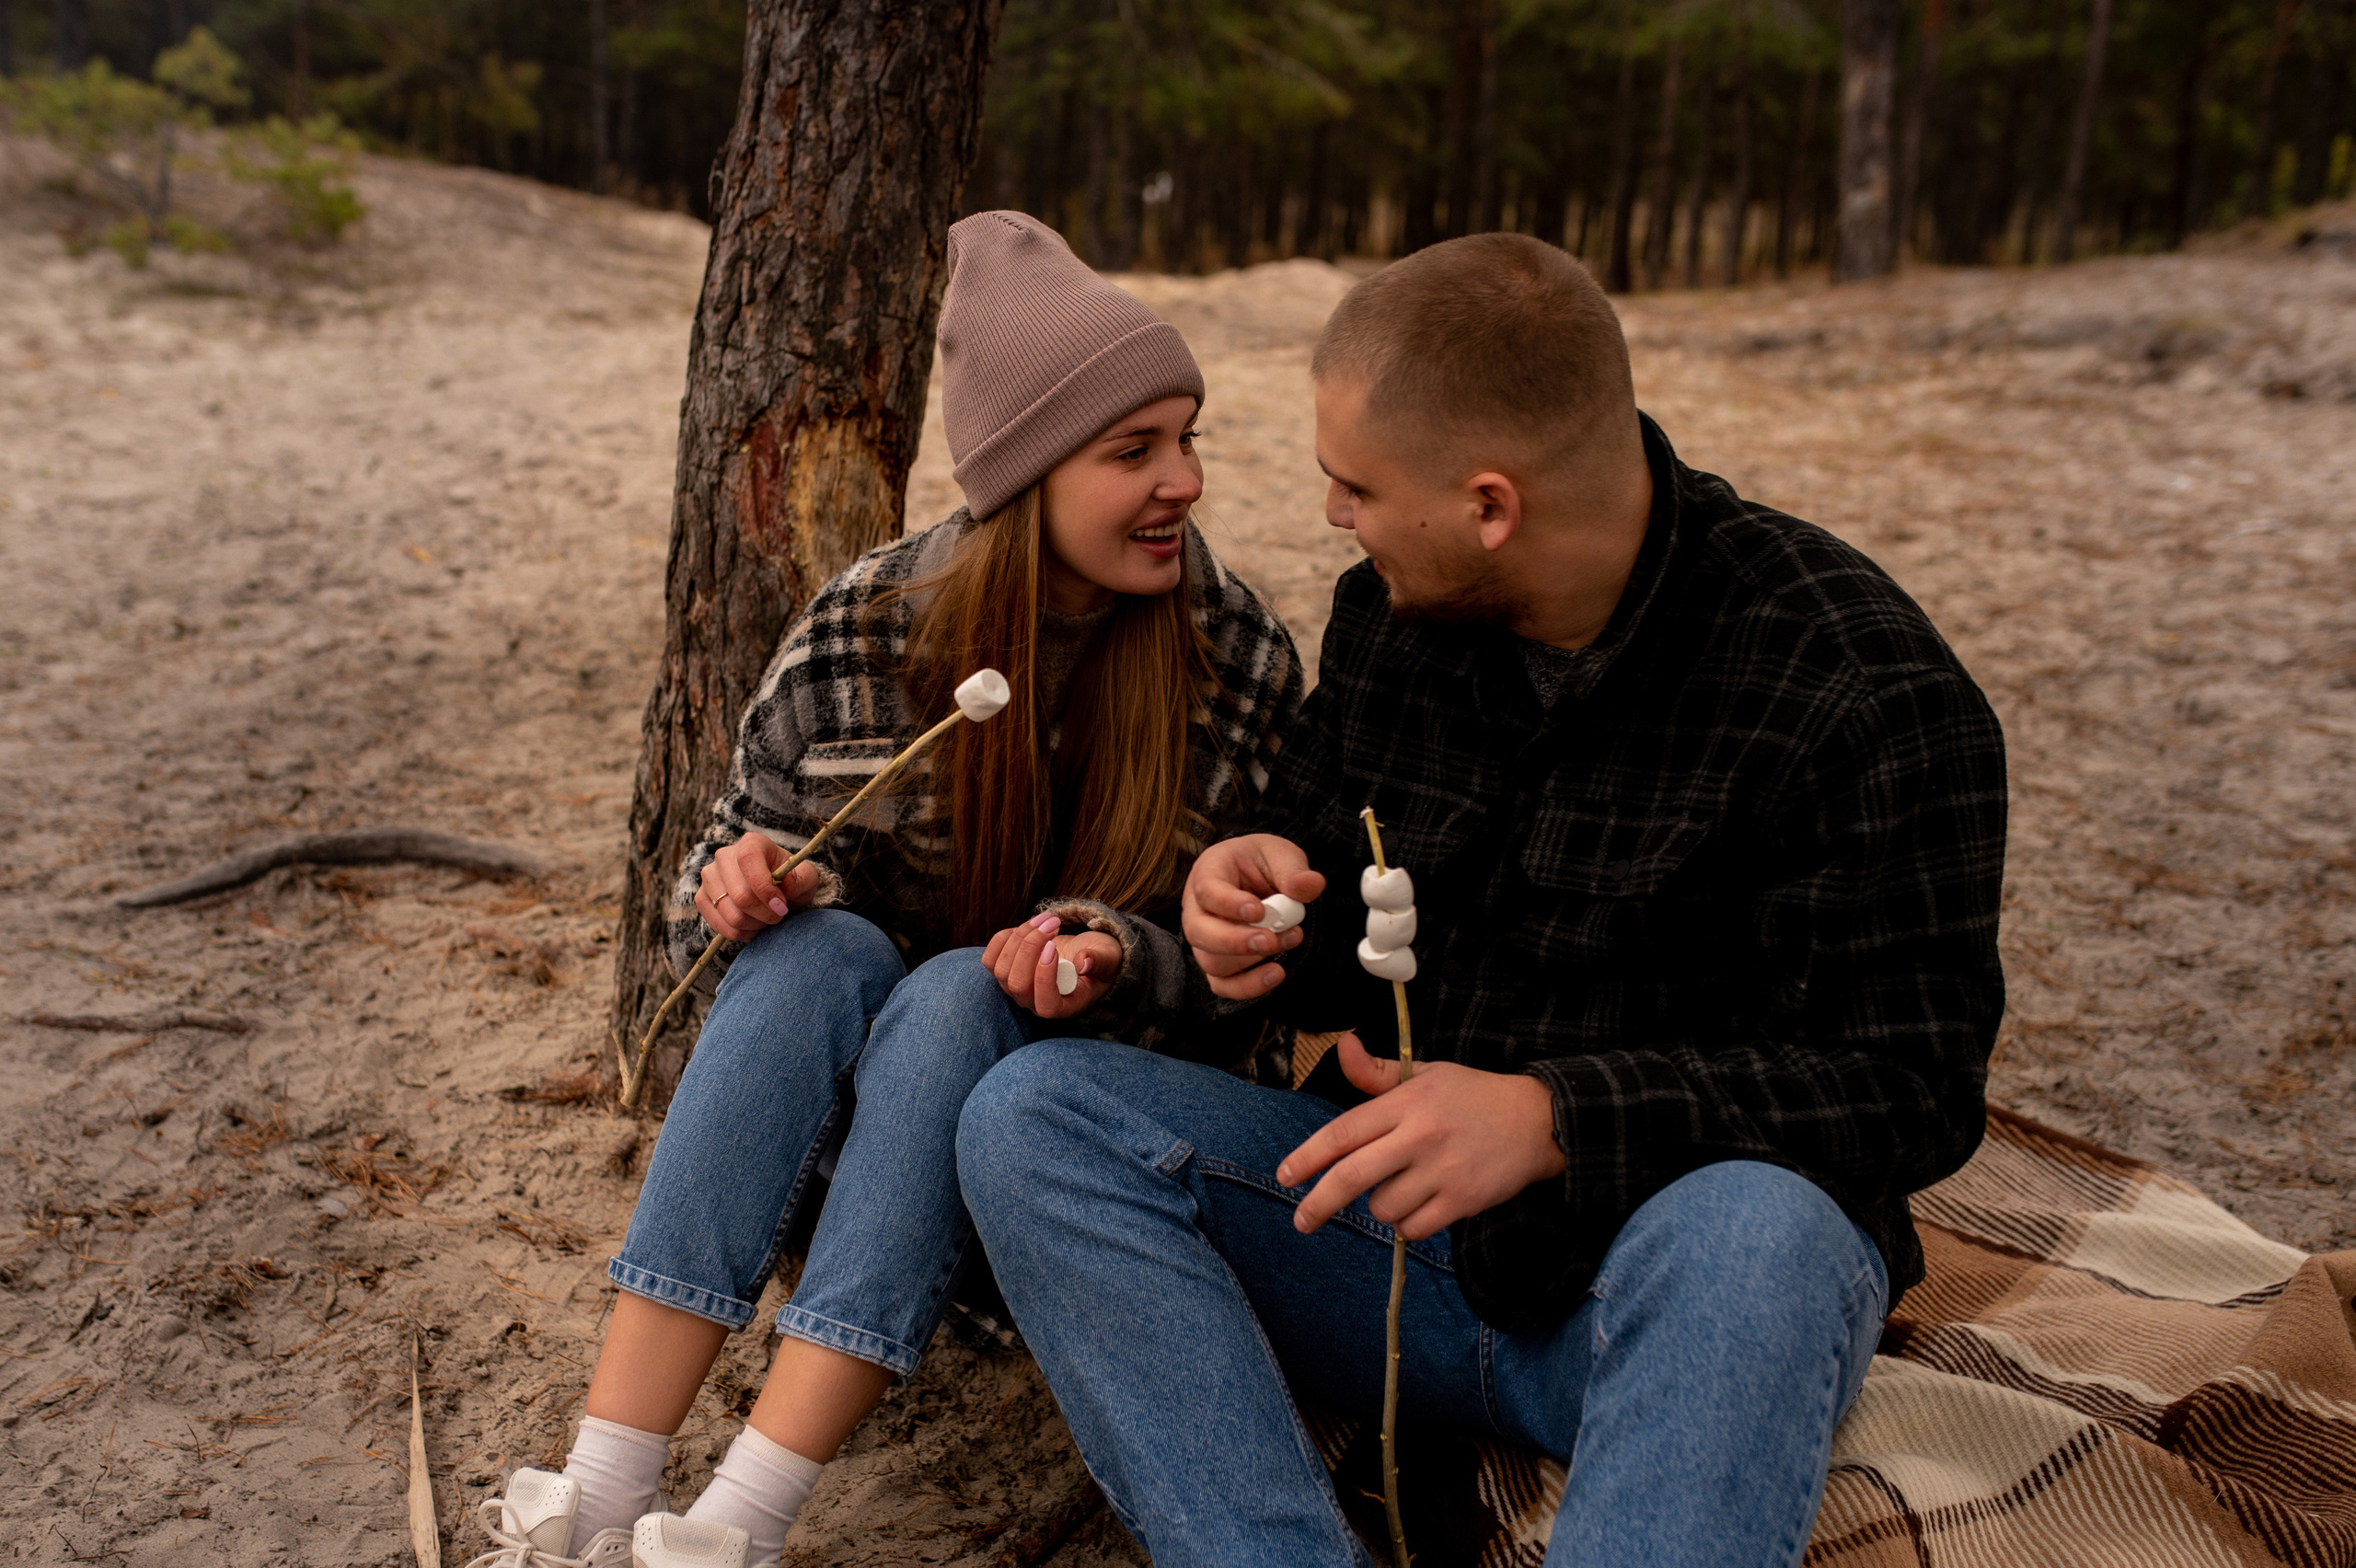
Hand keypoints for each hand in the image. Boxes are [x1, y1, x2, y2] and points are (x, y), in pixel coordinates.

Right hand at [694, 832, 825, 941]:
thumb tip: (787, 882)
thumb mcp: (806, 878)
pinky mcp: (702, 898)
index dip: (764, 887)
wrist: (773, 892)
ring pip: (731, 914)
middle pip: (740, 894)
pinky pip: (720, 925)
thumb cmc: (790, 881)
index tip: (781, 905)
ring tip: (767, 919)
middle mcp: (724, 856)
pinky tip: (753, 925)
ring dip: (755, 924)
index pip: (748, 860)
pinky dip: (741, 932)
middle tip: (779, 914)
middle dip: (765, 913)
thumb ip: (801, 879)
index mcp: (752, 843)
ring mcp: (709, 877)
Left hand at [982, 912, 1123, 1019]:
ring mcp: (1016, 988)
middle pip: (1017, 984)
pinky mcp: (1005, 970)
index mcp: (1063, 1007)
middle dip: (1030, 948)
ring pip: (1001, 969)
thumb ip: (1100, 961)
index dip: (1044, 977)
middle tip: (1053, 923)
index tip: (1054, 946)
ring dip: (1020, 937)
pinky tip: (1027, 926)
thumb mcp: (1108, 958)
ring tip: (1046, 919)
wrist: (1082, 952)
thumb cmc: (1098, 958)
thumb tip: (1084, 962)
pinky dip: (1004, 937)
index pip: (1045, 1005)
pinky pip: (990, 958)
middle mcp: (1034, 1002)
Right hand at [1180, 834, 1327, 999]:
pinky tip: (1275, 973)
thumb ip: (1293, 869)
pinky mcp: (1218, 960)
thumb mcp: (1281, 854)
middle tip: (1270, 939)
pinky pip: (1223, 984)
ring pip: (1211, 961)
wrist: (1258, 876)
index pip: (1206, 891)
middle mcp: (1197, 907)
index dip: (1229, 904)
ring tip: (1288, 940)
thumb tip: (1310, 885)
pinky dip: (1247, 986)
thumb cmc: (1263, 861)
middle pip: (1198, 932)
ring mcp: (1205, 938)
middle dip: (1235, 941)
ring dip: (1250, 960)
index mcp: (1208, 871)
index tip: (1259, 910)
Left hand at [1276, 1033, 1565, 1240]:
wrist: (1537, 1120)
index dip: (1308, 1156)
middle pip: (1353, 1176)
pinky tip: (1420, 1206)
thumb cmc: (1473, 1096)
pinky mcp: (1463, 1200)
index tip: (1285, 1175)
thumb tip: (1341, 1045)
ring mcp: (1442, 1171)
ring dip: (1381, 1206)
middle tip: (1301, 1220)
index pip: (1344, 1131)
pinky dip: (1409, 1224)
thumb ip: (1377, 1071)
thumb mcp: (1425, 1074)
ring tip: (1401, 1187)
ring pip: (1384, 1206)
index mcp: (1406, 1102)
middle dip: (1319, 1203)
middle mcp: (1420, 1136)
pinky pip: (1415, 1228)